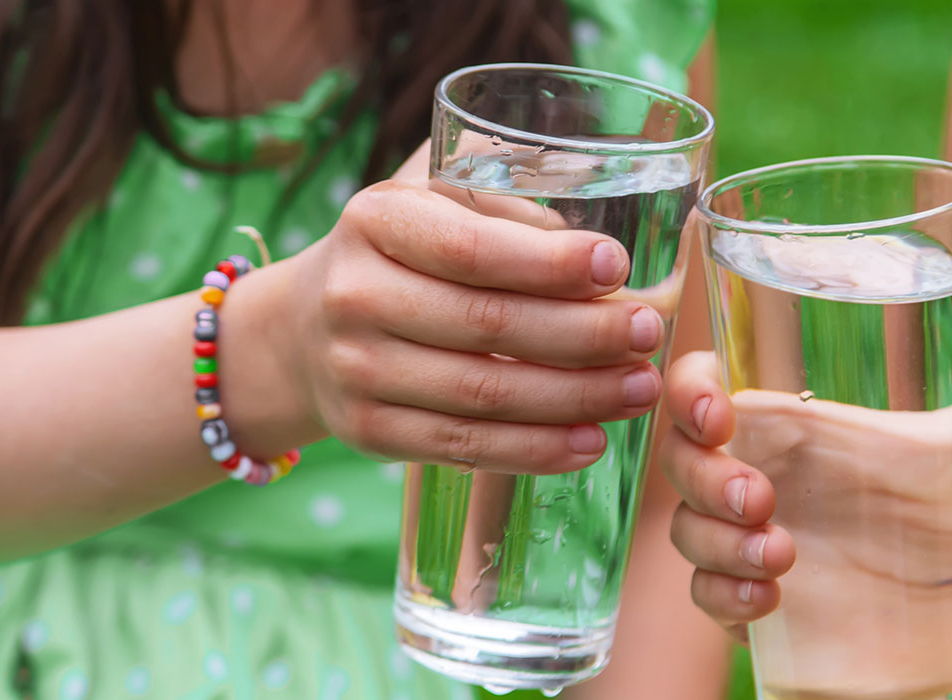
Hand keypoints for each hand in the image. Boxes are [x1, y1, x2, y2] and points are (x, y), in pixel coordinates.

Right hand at [248, 146, 666, 473]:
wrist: (302, 331)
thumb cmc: (399, 255)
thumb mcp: (431, 204)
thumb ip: (504, 208)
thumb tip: (603, 257)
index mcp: (375, 221)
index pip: (471, 250)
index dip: (550, 264)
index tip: (617, 267)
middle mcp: (355, 296)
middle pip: (489, 326)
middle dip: (585, 334)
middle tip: (649, 334)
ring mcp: (356, 372)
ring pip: (484, 395)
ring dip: (576, 397)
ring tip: (639, 389)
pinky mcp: (368, 433)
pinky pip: (464, 447)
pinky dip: (535, 450)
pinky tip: (590, 441)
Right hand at [659, 351, 951, 640]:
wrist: (926, 608)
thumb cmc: (922, 509)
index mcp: (776, 422)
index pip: (702, 385)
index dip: (691, 390)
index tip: (721, 412)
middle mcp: (743, 470)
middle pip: (681, 458)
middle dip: (706, 475)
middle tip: (762, 497)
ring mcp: (732, 535)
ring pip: (687, 528)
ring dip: (721, 540)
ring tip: (783, 555)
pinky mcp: (737, 594)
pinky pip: (705, 592)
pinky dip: (727, 594)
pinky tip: (768, 599)